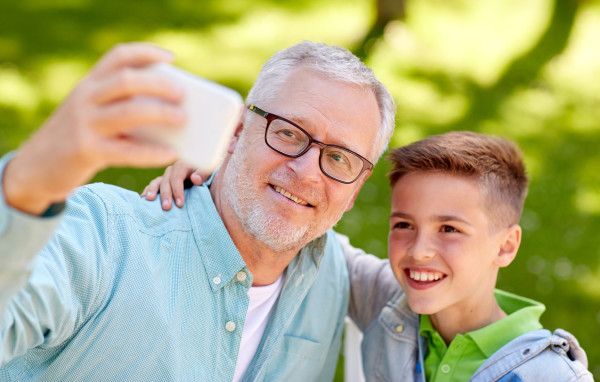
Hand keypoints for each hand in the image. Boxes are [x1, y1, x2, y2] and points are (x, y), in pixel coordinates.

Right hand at [2, 43, 185, 214]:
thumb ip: (120, 107)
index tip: (171, 58)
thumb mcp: (91, 113)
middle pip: (126, 81)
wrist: (36, 167)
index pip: (118, 57)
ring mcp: (84, 124)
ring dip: (160, 114)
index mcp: (89, 84)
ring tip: (183, 119)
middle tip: (183, 94)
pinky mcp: (86, 151)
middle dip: (159, 85)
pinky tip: (172, 153)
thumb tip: (174, 114)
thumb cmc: (79, 137)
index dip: (146, 53)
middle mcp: (85, 98)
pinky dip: (152, 152)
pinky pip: (126, 151)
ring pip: (128, 112)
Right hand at [141, 161, 207, 209]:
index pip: (177, 178)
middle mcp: (172, 170)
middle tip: (166, 208)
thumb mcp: (208, 172)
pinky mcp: (161, 182)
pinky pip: (152, 186)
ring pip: (156, 182)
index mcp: (182, 165)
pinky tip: (143, 200)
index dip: (177, 190)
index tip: (180, 204)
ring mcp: (165, 176)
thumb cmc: (205, 174)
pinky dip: (147, 192)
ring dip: (152, 191)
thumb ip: (203, 174)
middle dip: (166, 195)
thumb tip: (195, 179)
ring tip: (149, 200)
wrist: (202, 174)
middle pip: (166, 181)